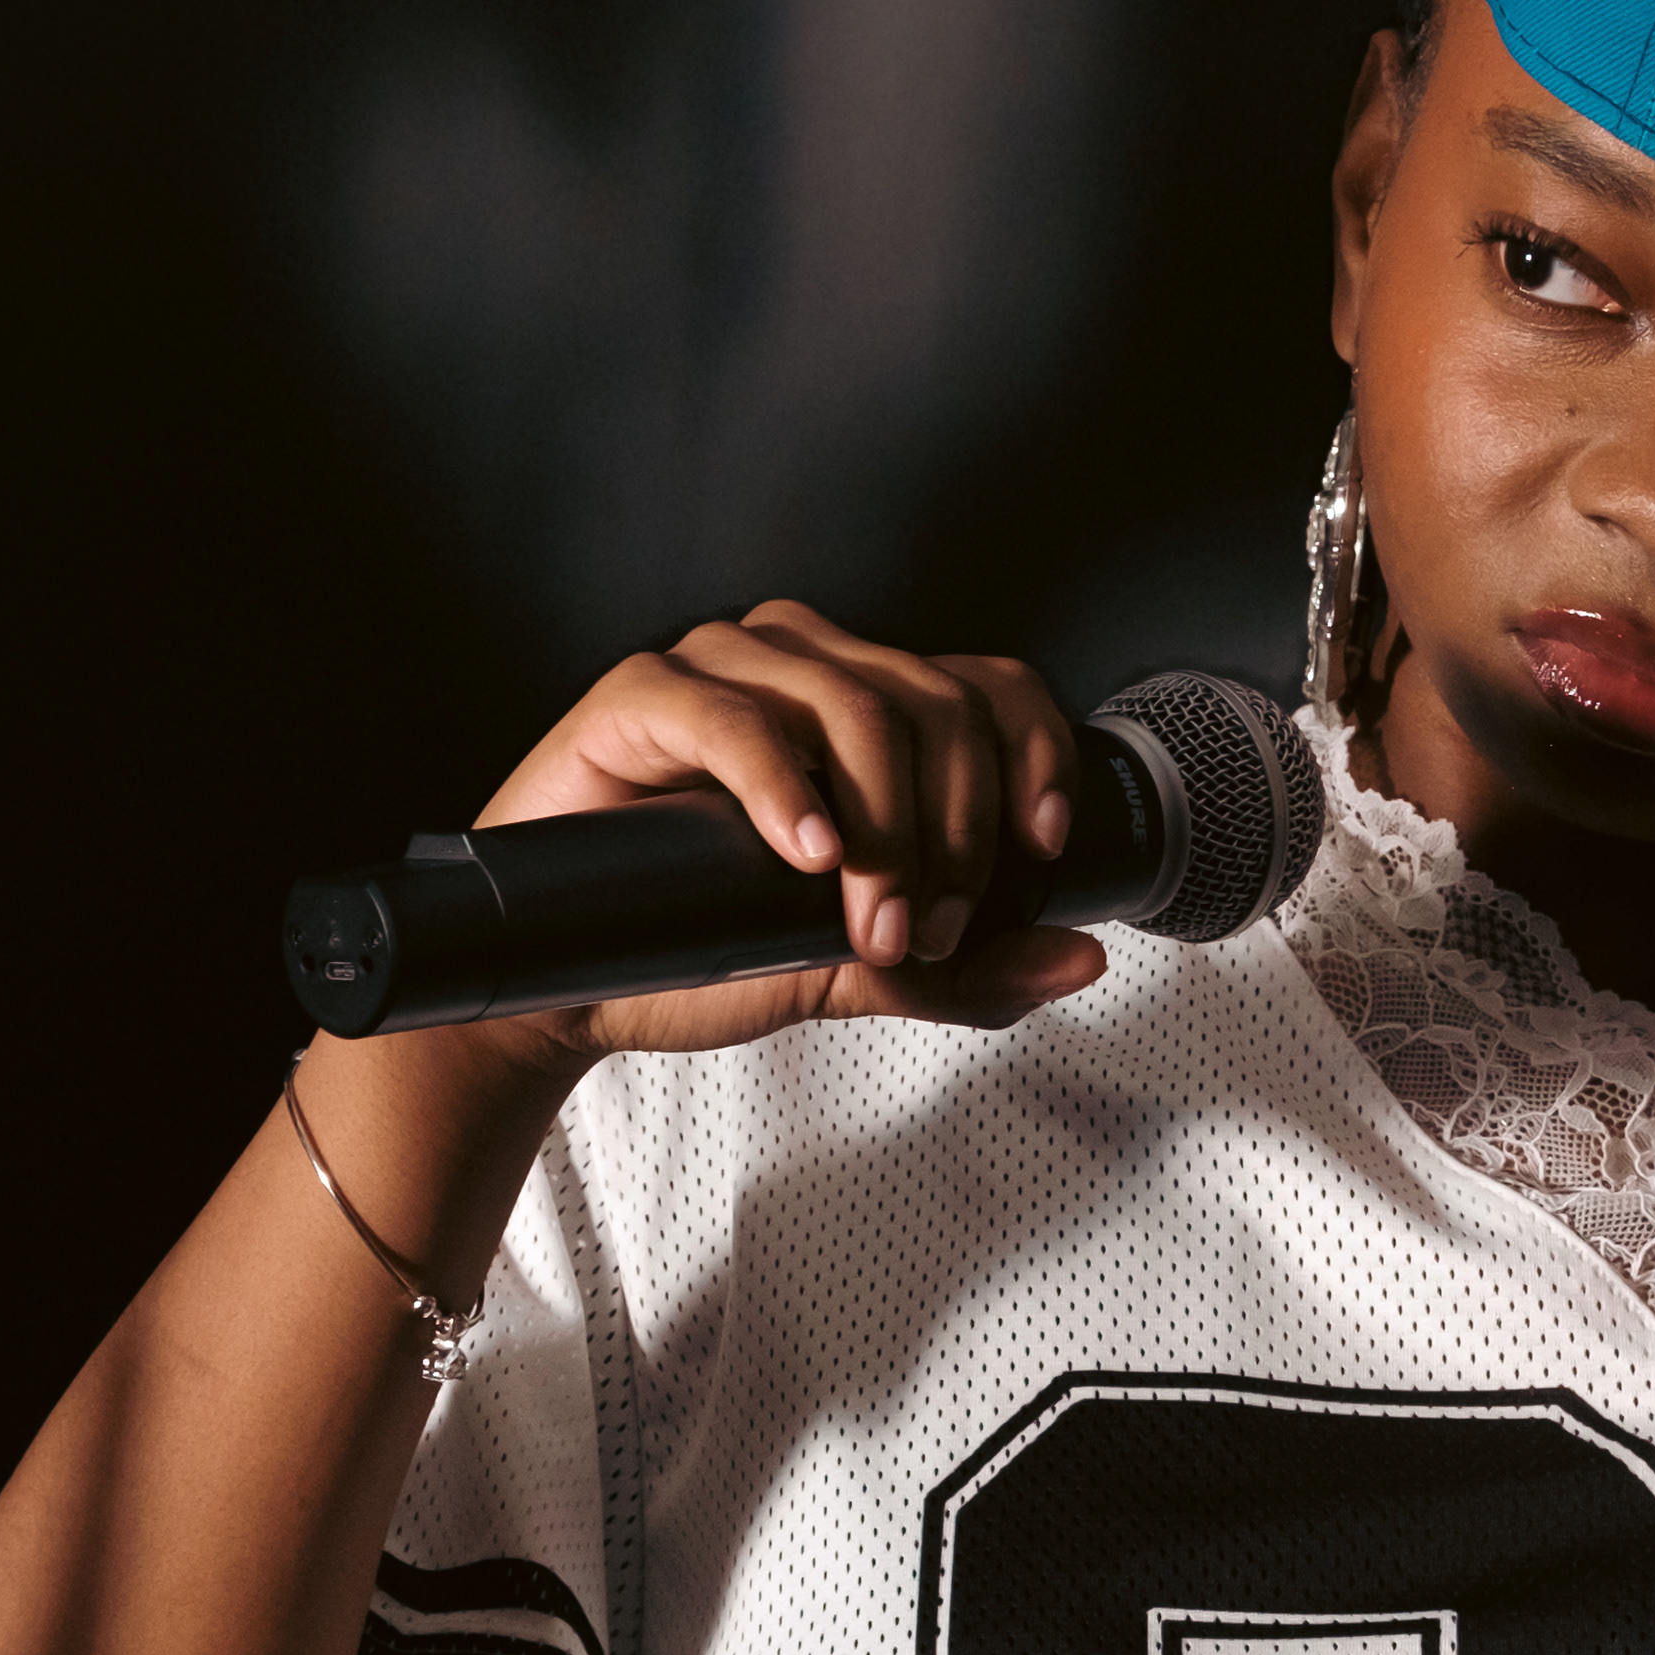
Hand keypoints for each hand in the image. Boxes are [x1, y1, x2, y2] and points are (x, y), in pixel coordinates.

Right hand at [469, 599, 1108, 1057]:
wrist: (575, 989)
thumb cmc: (707, 952)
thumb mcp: (860, 971)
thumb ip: (968, 969)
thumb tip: (1079, 956)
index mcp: (870, 705)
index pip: (991, 686)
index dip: (1033, 757)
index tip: (1036, 852)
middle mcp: (805, 665)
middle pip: (936, 702)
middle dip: (954, 832)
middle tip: (924, 934)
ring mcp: (722, 669)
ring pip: (854, 700)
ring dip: (886, 825)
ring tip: (867, 924)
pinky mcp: (639, 696)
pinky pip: (733, 714)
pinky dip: (786, 788)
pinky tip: (811, 856)